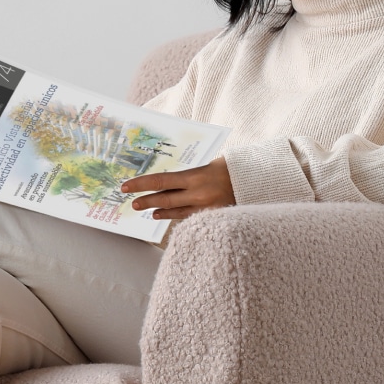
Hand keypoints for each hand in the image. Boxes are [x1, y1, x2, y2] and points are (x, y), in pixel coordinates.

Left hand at [120, 158, 235, 220]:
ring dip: (158, 210)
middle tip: (132, 204)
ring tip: (146, 211)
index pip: (161, 180)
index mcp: (196, 176)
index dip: (141, 184)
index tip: (126, 187)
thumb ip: (189, 175)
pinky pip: (188, 217)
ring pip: (175, 211)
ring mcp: (205, 208)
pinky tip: (163, 215)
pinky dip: (174, 215)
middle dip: (146, 201)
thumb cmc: (232, 169)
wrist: (257, 182)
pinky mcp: (211, 217)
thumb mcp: (209, 166)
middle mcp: (198, 194)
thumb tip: (168, 180)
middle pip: (164, 199)